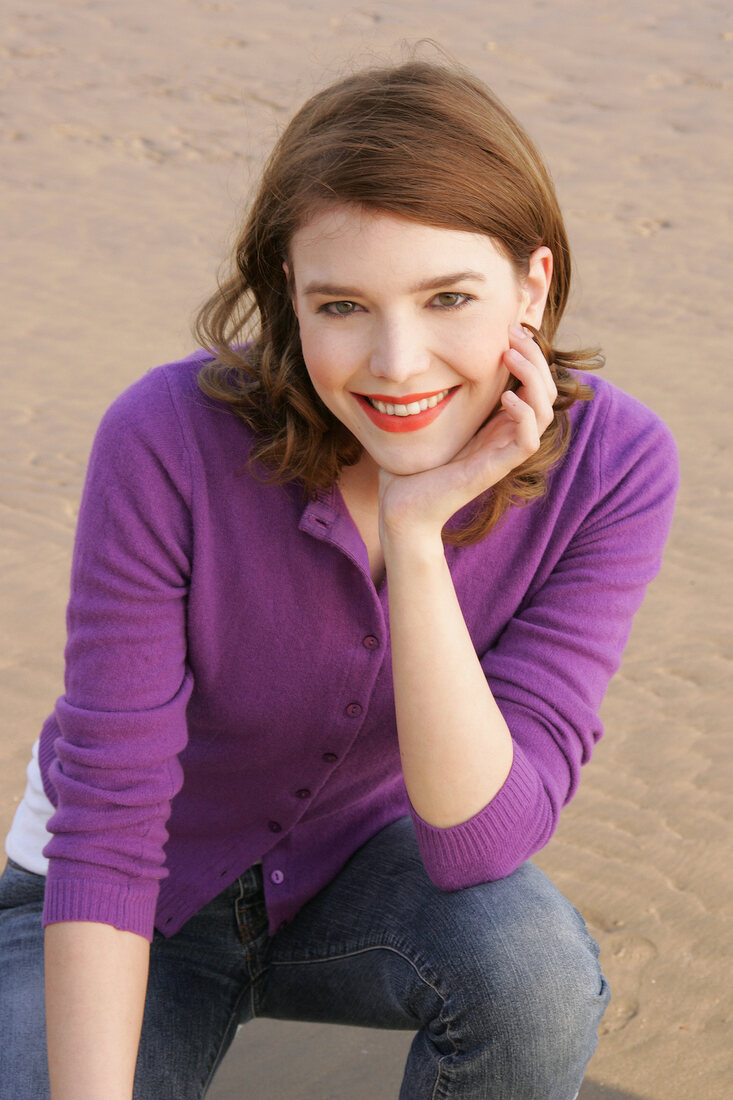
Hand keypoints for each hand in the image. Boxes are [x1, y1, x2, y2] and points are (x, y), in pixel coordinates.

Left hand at [378, 324, 556, 545]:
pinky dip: (523, 416)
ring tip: (510, 356)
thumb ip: (441, 388)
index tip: (509, 327)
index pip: (533, 383)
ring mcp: (503, 453)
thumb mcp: (430, 415)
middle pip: (545, 391)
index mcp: (496, 422)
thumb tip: (430, 352)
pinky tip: (506, 397)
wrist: (402, 506)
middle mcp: (505, 435)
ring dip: (534, 379)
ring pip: (544, 412)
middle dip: (535, 356)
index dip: (529, 353)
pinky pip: (528, 442)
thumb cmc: (413, 463)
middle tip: (514, 331)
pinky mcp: (494, 469)